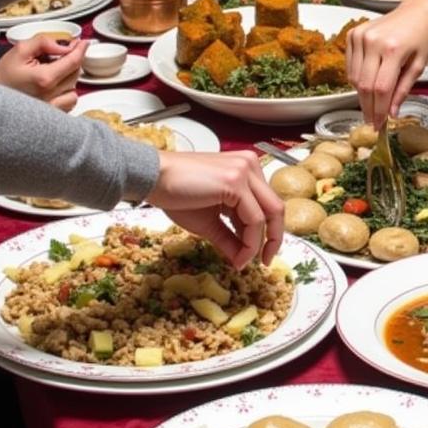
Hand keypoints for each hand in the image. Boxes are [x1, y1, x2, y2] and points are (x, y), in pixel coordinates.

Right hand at [0, 35, 86, 110]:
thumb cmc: (4, 74)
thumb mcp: (20, 50)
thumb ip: (43, 43)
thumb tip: (64, 45)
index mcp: (44, 78)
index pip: (73, 62)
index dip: (80, 50)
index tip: (83, 43)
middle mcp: (51, 95)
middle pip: (76, 72)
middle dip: (72, 60)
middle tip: (60, 54)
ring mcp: (53, 106)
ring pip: (75, 86)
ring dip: (69, 76)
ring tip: (52, 72)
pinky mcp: (53, 113)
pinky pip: (71, 100)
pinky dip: (68, 91)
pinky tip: (55, 86)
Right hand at [145, 151, 284, 269]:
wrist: (151, 178)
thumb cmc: (175, 194)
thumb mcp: (209, 222)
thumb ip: (230, 239)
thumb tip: (242, 261)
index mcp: (247, 170)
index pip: (267, 204)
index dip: (269, 232)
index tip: (261, 254)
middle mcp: (250, 166)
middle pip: (276, 208)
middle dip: (274, 239)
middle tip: (265, 261)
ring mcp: (245, 171)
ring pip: (268, 214)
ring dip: (258, 243)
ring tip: (244, 261)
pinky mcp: (235, 181)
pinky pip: (254, 218)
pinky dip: (250, 241)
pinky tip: (240, 255)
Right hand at [346, 5, 427, 128]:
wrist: (415, 12)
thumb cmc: (421, 37)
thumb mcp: (419, 65)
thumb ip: (403, 90)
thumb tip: (391, 113)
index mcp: (393, 48)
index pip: (381, 88)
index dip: (378, 110)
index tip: (379, 124)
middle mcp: (373, 41)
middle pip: (365, 85)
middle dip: (368, 107)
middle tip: (372, 121)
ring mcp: (360, 36)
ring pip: (354, 78)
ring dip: (362, 95)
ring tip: (372, 103)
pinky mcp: (352, 34)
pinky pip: (349, 66)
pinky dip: (356, 80)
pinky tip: (368, 82)